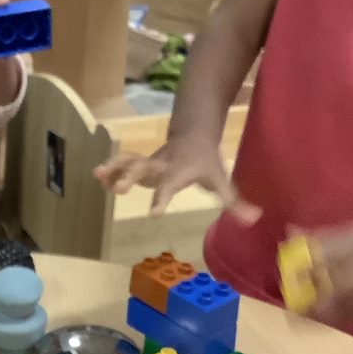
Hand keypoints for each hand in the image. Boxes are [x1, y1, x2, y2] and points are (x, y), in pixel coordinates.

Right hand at [94, 140, 260, 224]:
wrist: (193, 133)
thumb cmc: (206, 161)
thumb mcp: (221, 179)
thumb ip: (234, 202)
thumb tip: (254, 219)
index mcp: (180, 171)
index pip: (171, 185)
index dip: (163, 198)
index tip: (154, 213)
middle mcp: (162, 165)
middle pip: (144, 168)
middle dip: (131, 176)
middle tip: (120, 189)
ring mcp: (150, 162)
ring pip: (129, 161)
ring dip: (114, 168)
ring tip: (97, 174)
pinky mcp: (141, 163)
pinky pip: (123, 163)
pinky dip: (110, 170)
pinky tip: (98, 178)